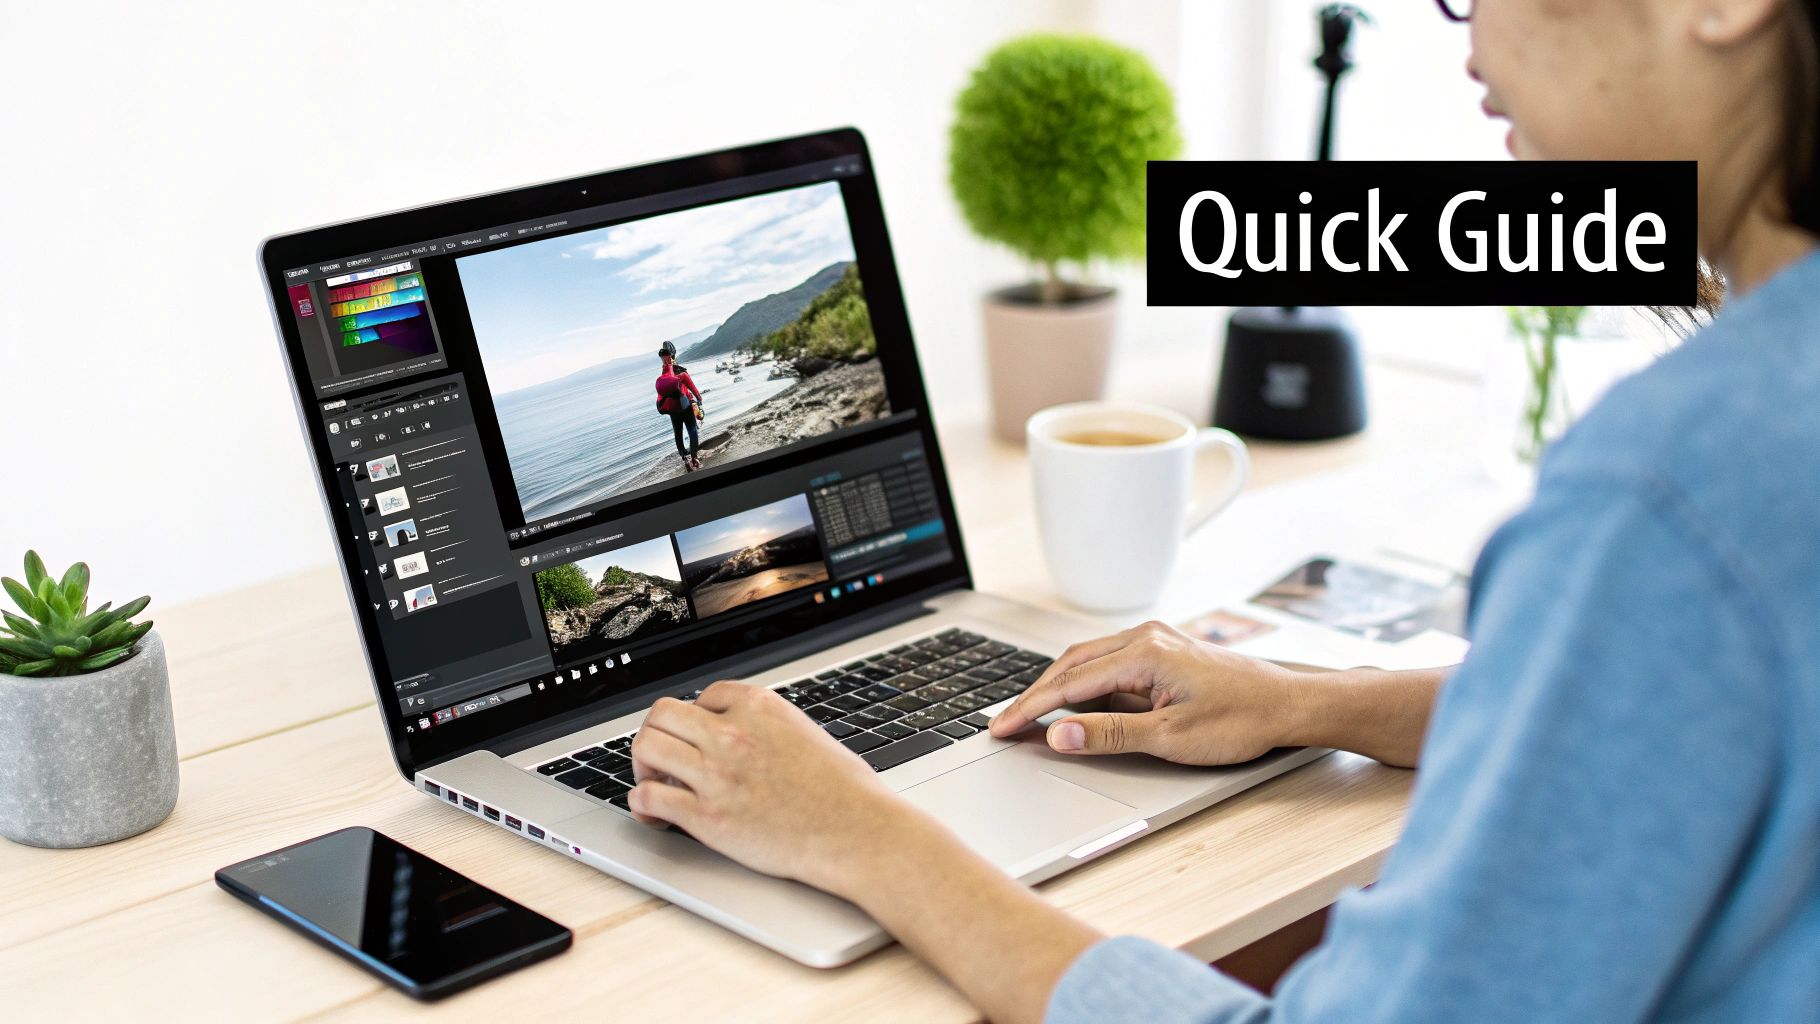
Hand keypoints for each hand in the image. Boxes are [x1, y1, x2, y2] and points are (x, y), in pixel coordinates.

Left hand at [628, 681, 913, 888]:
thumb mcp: (805, 733)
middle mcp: (732, 732)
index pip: (703, 695)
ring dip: (642, 765)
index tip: (699, 739)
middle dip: (657, 734)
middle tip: (663, 758)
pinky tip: (653, 814)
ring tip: (654, 783)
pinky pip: (648, 798)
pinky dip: (641, 805)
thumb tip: (744, 734)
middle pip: (661, 714)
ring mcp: (717, 773)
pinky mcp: (708, 816)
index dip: (696, 718)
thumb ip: (767, 727)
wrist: (858, 831)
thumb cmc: (845, 791)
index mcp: (759, 706)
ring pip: (645, 747)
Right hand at [987, 620, 1302, 763]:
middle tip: (1006, 723)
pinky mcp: (1164, 651)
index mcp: (1143, 653)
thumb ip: (1110, 734)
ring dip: (1058, 687)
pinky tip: (1077, 704)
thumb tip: (1060, 734)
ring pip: (1088, 661)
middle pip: (1071, 665)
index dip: (1031, 709)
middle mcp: (1145, 638)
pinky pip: (1110, 662)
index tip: (1002, 727)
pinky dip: (1085, 683)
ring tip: (1032, 715)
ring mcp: (1155, 641)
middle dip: (1035, 695)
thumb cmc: (1241, 719)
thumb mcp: (1171, 738)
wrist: (1288, 704)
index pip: (1069, 684)